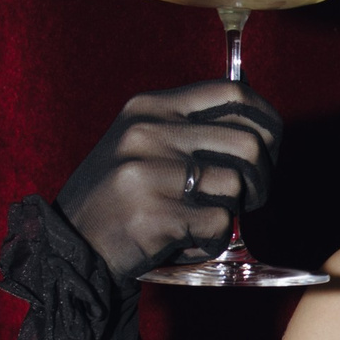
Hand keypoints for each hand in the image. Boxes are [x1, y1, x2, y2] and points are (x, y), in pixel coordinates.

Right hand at [56, 83, 283, 283]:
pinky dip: (212, 241)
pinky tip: (186, 242)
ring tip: (202, 220)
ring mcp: (148, 173)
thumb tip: (259, 125)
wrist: (70, 246)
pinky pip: (217, 226)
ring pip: (234, 187)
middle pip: (247, 143)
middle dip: (262, 177)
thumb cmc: (119, 196)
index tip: (270, 146)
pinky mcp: (153, 215)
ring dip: (231, 213)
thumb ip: (191, 128)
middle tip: (249, 198)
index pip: (232, 93)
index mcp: (150, 106)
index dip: (266, 120)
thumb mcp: (144, 142)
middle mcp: (148, 132)